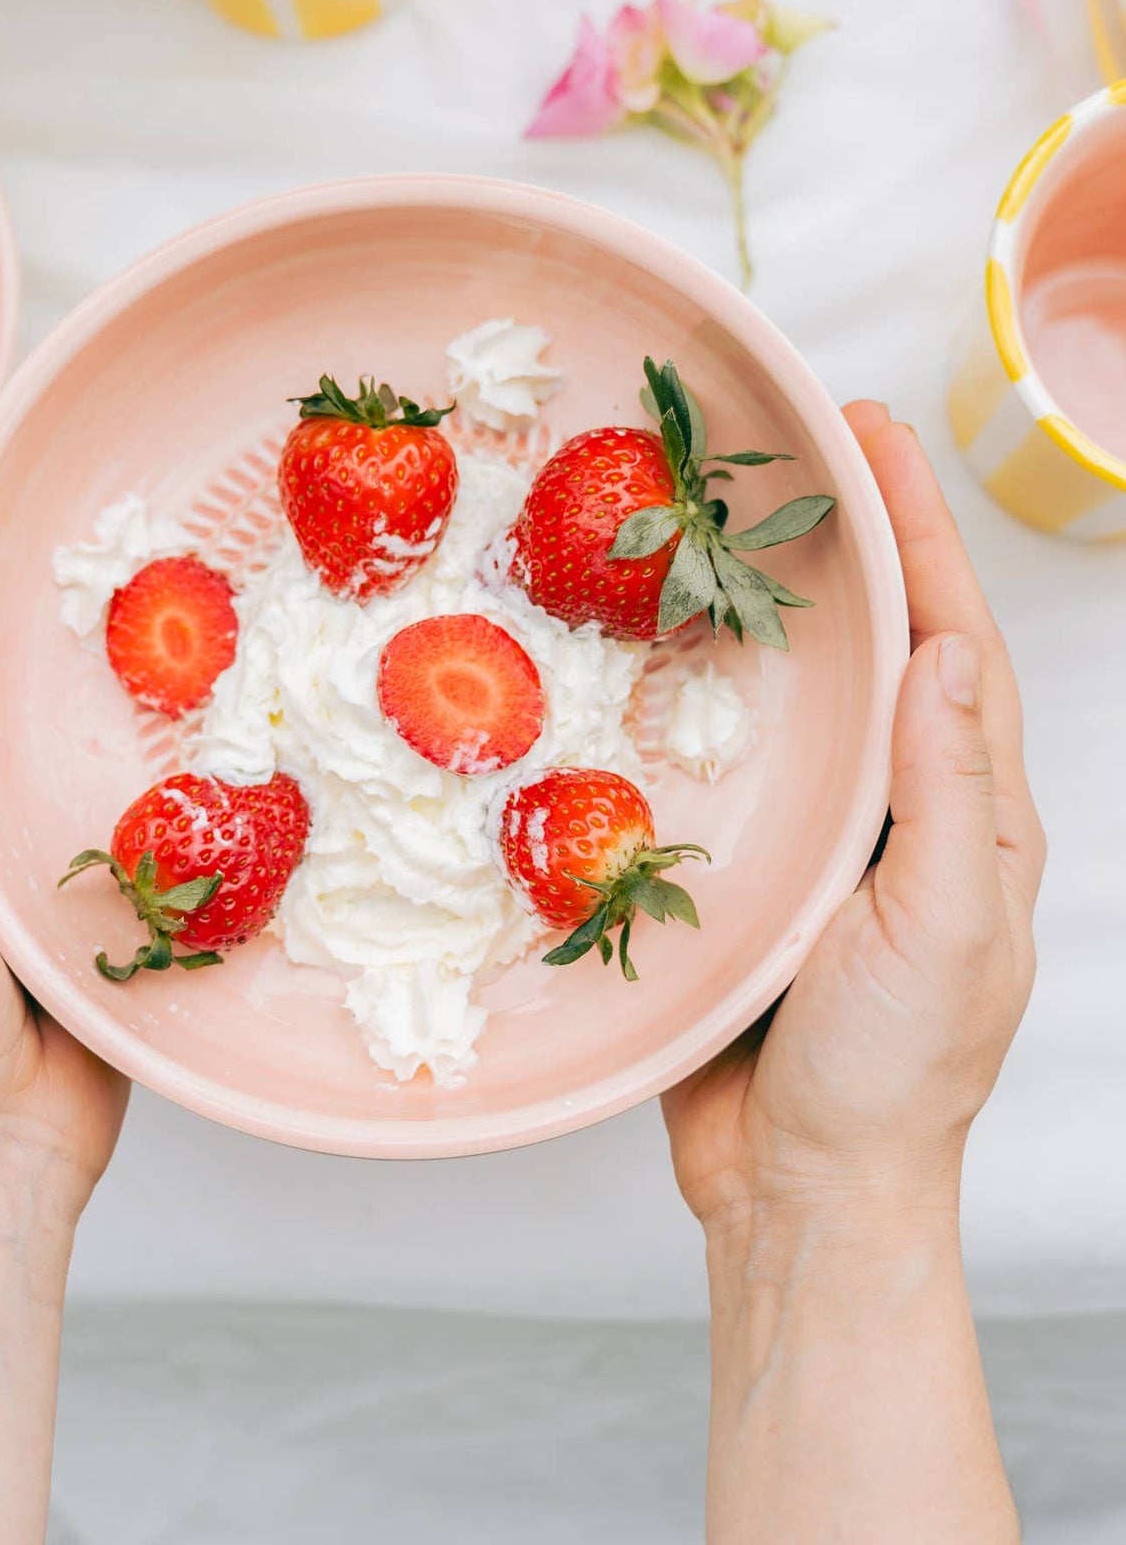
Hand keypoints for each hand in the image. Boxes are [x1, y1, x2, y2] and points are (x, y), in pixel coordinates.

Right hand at [663, 405, 1044, 1233]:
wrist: (800, 1189)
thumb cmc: (889, 1074)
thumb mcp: (939, 925)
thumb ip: (944, 791)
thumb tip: (943, 653)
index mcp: (971, 818)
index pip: (953, 647)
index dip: (921, 538)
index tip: (874, 442)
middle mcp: (902, 813)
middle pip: (884, 650)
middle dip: (858, 544)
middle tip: (805, 445)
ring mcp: (823, 843)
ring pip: (805, 701)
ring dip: (781, 607)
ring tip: (734, 520)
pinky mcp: (746, 875)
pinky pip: (730, 769)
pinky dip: (707, 704)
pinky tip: (661, 660)